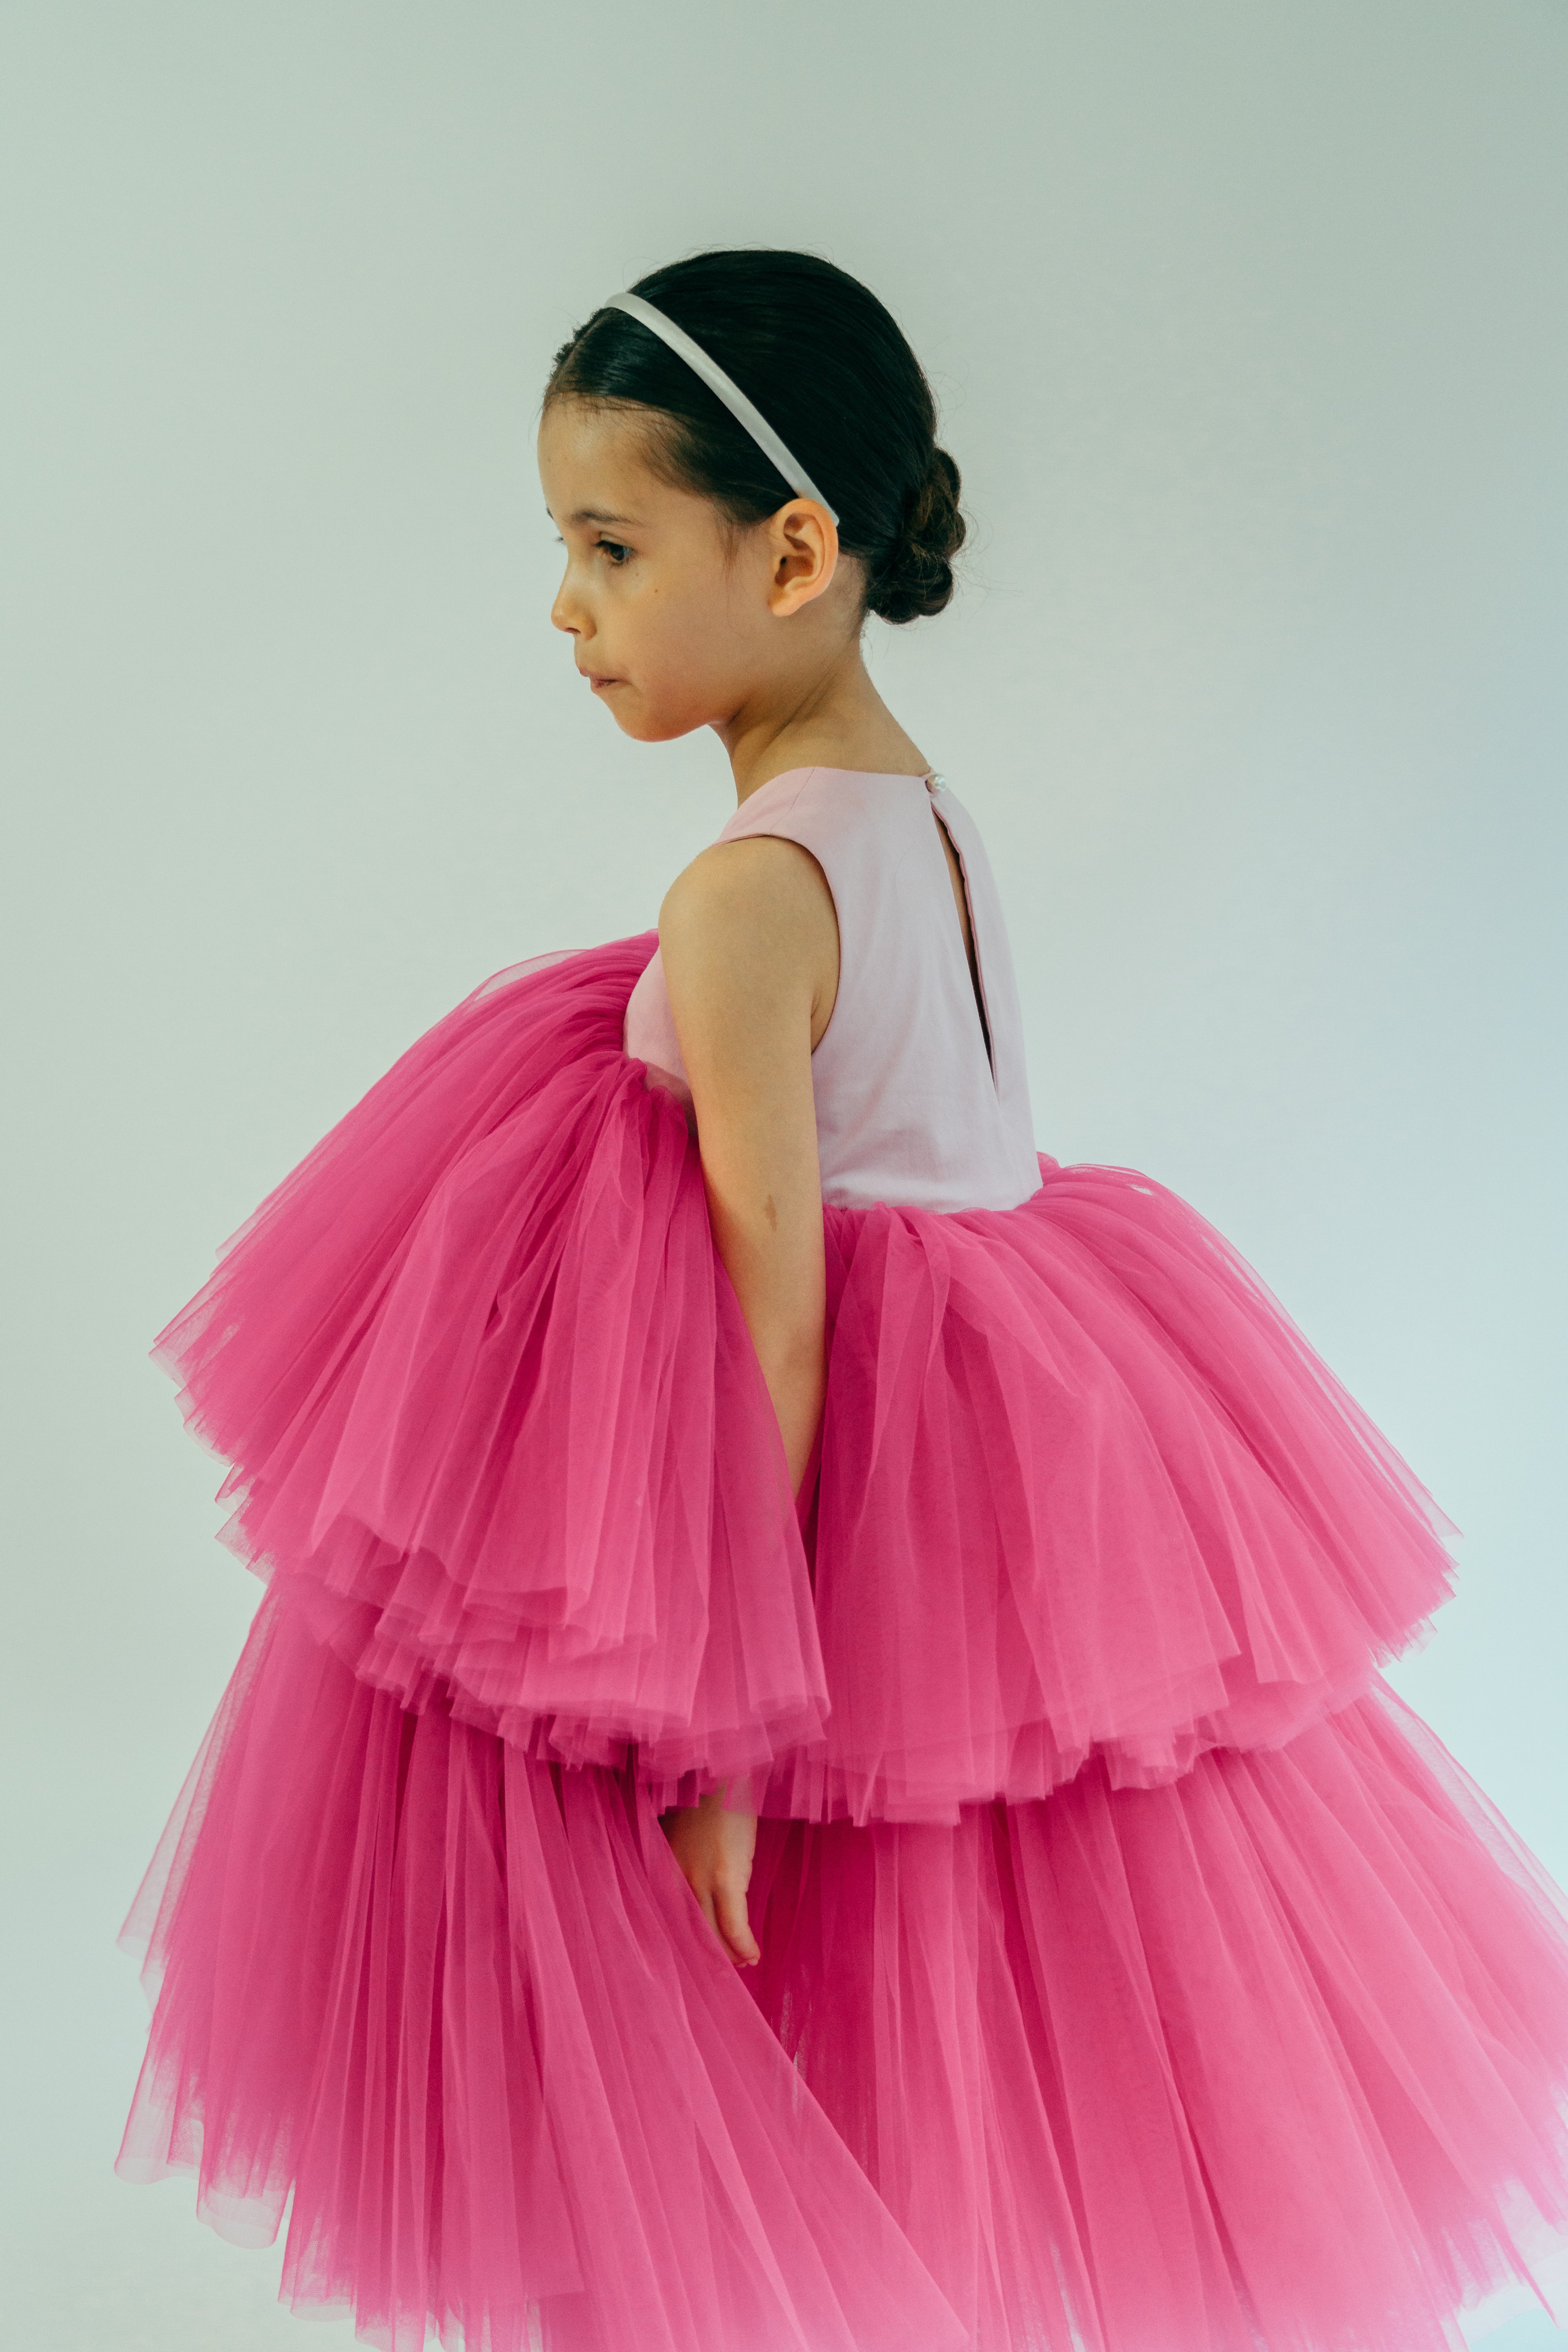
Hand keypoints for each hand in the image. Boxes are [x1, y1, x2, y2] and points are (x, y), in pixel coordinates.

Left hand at [660, 1788, 760, 1964]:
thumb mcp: (679, 1834)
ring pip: (712, 1934)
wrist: (721, 1772)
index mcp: (662, 1871)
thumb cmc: (703, 1798)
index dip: (690, 1943)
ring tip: (745, 1963)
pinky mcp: (725, 1877)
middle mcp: (674, 1881)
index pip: (672, 1920)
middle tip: (727, 1968)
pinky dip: (743, 1944)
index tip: (704, 1956)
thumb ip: (680, 1862)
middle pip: (691, 1933)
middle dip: (710, 1955)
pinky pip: (734, 1923)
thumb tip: (693, 1886)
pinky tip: (753, 1956)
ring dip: (730, 1953)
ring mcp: (699, 1881)